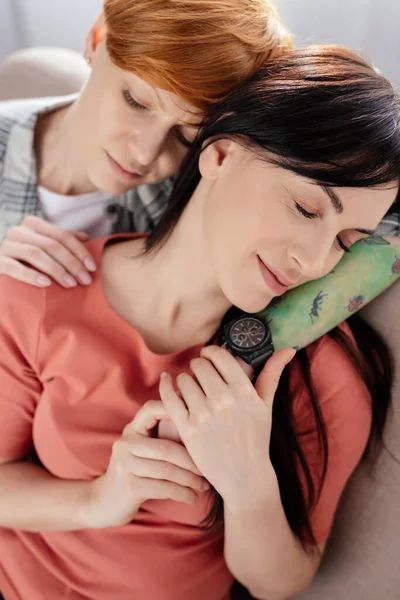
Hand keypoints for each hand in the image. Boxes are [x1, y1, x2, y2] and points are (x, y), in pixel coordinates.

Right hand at [0, 216, 96, 287]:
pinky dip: (32, 275)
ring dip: (57, 270)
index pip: (62, 235)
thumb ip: (63, 241)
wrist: (3, 272)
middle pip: (51, 245)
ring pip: (36, 254)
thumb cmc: (28, 261)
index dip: (80, 251)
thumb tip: (85, 237)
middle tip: (85, 280)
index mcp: (33, 224)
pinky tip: (46, 284)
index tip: (92, 268)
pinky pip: (15, 267)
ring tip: (71, 284)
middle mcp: (18, 231)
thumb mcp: (46, 248)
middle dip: (72, 263)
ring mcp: (6, 246)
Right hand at [84, 400, 208, 528]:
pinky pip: (164, 488)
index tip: (198, 416)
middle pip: (167, 448)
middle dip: (193, 461)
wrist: (105, 502)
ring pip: (168, 470)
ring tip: (204, 486)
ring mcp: (125, 464)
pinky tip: (192, 497)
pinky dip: (182, 493)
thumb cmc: (135, 472)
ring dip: (191, 480)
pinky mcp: (129, 486)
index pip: (151, 409)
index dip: (173, 408)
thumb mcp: (144, 450)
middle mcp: (125, 443)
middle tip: (209, 470)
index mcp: (131, 429)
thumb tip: (197, 419)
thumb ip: (163, 435)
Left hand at [159, 346, 294, 510]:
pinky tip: (167, 380)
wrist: (244, 476)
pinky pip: (169, 397)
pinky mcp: (188, 429)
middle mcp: (224, 400)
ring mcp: (204, 415)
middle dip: (199, 367)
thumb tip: (289, 349)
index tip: (208, 356)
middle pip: (200, 366)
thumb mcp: (266, 405)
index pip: (220, 356)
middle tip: (201, 376)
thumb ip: (273, 374)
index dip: (211, 352)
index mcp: (244, 391)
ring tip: (192, 389)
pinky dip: (166, 385)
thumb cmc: (256, 438)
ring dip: (185, 380)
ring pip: (184, 379)